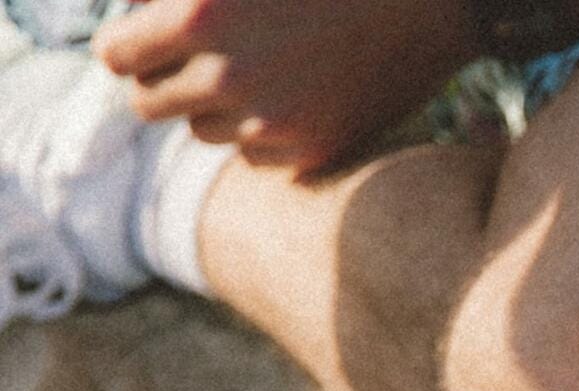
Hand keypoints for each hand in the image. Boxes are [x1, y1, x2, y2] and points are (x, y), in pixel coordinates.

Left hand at [94, 0, 478, 173]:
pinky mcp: (312, 150)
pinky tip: (298, 95)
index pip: (118, 55)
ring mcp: (272, 121)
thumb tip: (144, 15)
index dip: (128, 45)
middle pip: (151, 105)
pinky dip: (262, 132)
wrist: (428, 3)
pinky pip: (254, 155)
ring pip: (203, 131)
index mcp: (198, 12)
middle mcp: (229, 74)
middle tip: (194, 62)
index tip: (143, 42)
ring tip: (257, 71)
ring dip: (215, 107)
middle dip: (163, 81)